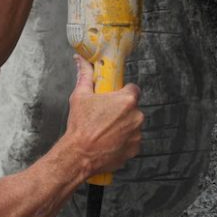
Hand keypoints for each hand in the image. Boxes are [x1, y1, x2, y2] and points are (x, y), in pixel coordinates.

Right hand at [65, 56, 143, 176]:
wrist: (79, 155)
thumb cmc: (80, 127)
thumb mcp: (80, 96)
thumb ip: (85, 76)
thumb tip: (81, 62)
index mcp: (127, 100)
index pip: (133, 89)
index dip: (123, 92)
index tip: (114, 96)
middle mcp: (136, 116)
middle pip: (132, 107)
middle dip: (121, 110)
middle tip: (105, 115)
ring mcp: (137, 134)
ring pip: (132, 124)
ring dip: (123, 125)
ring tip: (104, 129)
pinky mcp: (135, 149)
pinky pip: (131, 140)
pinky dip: (123, 140)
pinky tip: (108, 140)